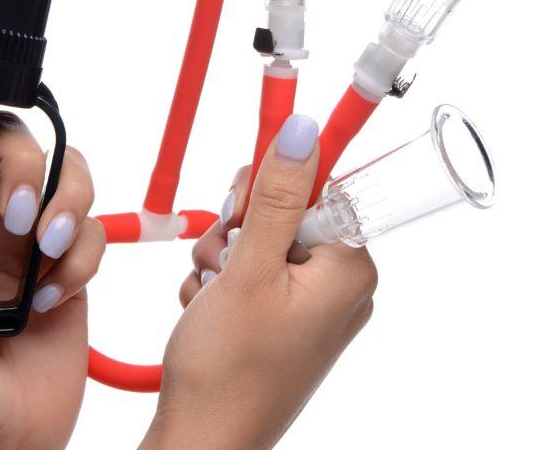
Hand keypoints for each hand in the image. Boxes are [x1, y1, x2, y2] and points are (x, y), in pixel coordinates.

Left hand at [0, 112, 105, 449]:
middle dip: (22, 163)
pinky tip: (54, 301)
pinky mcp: (69, 253)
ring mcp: (27, 232)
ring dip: (67, 200)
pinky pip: (92, 226)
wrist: (4, 434)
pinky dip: (82, 259)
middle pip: (6, 137)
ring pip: (64, 167)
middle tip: (19, 221)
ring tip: (48, 255)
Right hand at [142, 114, 376, 449]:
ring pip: (261, 234)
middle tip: (224, 258)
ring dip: (224, 252)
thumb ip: (275, 196)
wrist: (201, 441)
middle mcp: (338, 282)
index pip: (323, 185)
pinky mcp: (284, 312)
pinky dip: (224, 277)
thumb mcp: (249, 270)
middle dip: (242, 224)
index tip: (245, 196)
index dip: (277, 183)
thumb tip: (302, 131)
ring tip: (212, 291)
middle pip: (287, 207)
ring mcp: (310, 300)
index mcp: (349, 268)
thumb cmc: (229, 371)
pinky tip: (212, 306)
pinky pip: (253, 265)